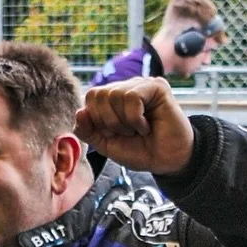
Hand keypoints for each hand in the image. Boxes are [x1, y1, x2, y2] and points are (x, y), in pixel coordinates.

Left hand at [75, 76, 194, 177]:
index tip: (113, 134)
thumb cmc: (140, 151)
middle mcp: (125, 88)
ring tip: (138, 130)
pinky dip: (135, 119)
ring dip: (124, 122)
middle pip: (98, 94)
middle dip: (109, 122)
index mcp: (112, 99)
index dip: (96, 120)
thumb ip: (88, 131)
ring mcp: (141, 85)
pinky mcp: (156, 86)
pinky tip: (146, 126)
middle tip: (127, 133)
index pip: (90, 97)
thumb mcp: (106, 145)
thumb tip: (80, 112)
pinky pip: (132, 97)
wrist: (166, 161)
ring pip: (115, 95)